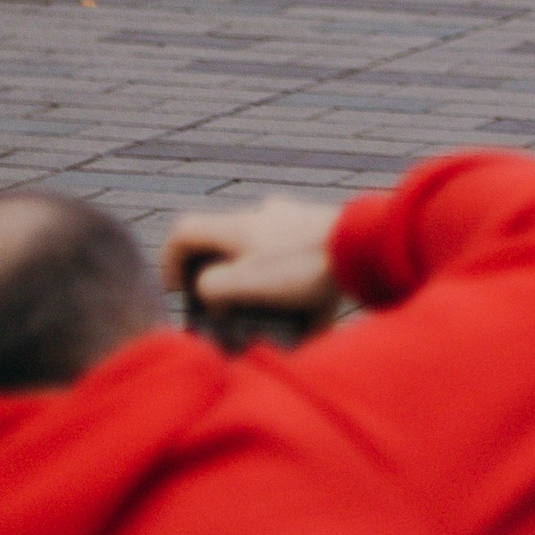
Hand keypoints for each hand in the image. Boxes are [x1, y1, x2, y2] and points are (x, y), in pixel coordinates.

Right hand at [161, 192, 344, 323]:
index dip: (169, 260)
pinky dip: (291, 285)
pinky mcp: (320, 231)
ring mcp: (292, 220)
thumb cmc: (303, 265)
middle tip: (222, 305)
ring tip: (268, 315)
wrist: (365, 245)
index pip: (184, 231)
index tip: (175, 288)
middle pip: (222, 242)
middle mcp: (261, 216)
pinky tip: (306, 318)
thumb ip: (211, 289)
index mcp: (237, 226)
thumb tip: (209, 295)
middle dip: (218, 276)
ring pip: (260, 250)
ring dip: (255, 281)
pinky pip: (295, 259)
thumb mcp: (244, 282)